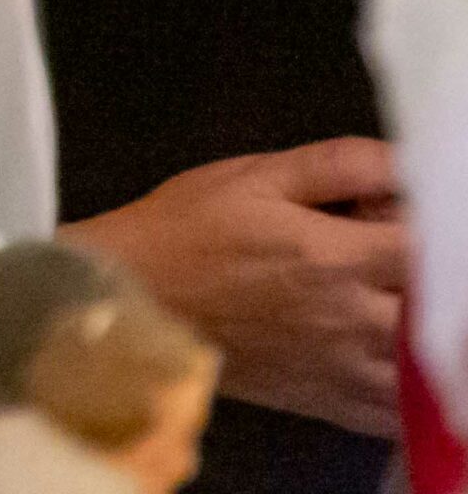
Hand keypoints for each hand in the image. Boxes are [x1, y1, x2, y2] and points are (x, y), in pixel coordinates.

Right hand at [64, 138, 404, 437]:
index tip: (407, 215)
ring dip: (424, 337)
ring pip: (426, 368)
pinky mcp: (327, 402)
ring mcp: (342, 368)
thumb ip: (335, 165)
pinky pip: (397, 413)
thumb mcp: (253, 175)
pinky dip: (410, 391)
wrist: (135, 297)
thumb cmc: (187, 228)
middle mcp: (350, 319)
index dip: (434, 227)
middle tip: (392, 256)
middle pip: (439, 311)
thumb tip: (403, 159)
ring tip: (392, 302)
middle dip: (434, 281)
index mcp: (333, 256)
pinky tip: (391, 359)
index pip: (428, 247)